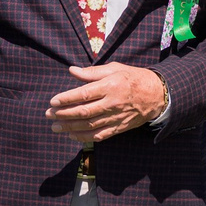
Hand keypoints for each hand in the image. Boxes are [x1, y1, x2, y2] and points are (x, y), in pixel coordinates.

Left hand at [48, 63, 169, 142]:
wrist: (157, 95)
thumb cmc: (133, 78)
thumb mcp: (114, 68)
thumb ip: (92, 72)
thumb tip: (71, 71)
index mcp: (110, 85)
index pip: (84, 94)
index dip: (67, 98)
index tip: (53, 101)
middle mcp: (112, 103)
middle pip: (84, 111)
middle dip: (63, 114)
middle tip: (49, 115)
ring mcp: (116, 117)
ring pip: (89, 125)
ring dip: (70, 127)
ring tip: (55, 127)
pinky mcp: (119, 127)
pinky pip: (99, 135)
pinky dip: (84, 137)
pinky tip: (72, 135)